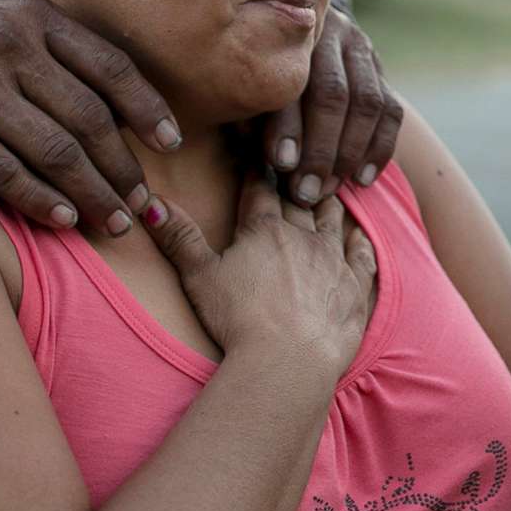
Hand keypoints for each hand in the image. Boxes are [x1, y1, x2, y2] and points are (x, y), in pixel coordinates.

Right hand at [0, 0, 178, 234]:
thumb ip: (52, 58)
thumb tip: (128, 115)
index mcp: (28, 14)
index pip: (109, 65)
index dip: (147, 108)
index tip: (171, 145)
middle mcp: (5, 40)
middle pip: (88, 116)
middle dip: (124, 168)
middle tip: (145, 207)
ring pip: (54, 148)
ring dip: (93, 193)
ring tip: (116, 224)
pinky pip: (5, 170)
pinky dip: (40, 199)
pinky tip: (64, 221)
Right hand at [144, 164, 375, 375]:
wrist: (289, 360)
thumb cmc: (239, 321)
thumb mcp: (199, 277)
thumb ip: (178, 236)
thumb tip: (148, 200)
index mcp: (264, 230)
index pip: (260, 189)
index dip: (256, 168)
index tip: (257, 149)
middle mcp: (303, 237)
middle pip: (299, 200)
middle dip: (295, 179)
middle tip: (296, 159)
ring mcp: (333, 261)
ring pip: (333, 220)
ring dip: (328, 202)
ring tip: (328, 187)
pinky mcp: (355, 288)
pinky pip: (362, 256)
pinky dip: (361, 241)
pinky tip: (361, 234)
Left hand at [264, 6, 404, 207]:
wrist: (296, 44)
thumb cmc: (259, 76)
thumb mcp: (247, 87)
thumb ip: (252, 114)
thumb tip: (269, 156)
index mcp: (286, 35)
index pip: (290, 82)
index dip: (287, 126)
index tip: (281, 164)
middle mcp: (328, 35)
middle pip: (332, 94)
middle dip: (321, 149)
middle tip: (308, 191)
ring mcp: (359, 50)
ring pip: (367, 103)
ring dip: (350, 153)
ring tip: (332, 188)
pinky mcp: (380, 71)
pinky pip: (391, 112)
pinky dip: (379, 149)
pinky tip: (363, 179)